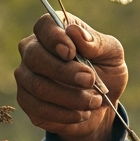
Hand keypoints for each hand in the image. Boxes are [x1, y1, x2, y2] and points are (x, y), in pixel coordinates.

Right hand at [15, 14, 127, 140]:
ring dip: (69, 96)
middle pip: (34, 56)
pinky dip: (64, 114)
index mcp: (54, 31)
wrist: (101, 105)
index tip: (71, 53)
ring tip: (94, 101)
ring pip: (37, 85)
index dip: (54, 38)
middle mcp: (33, 50)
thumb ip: (97, 42)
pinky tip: (81, 114)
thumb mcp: (112, 54)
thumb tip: (75, 33)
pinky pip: (38, 108)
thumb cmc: (105, 71)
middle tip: (89, 80)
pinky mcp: (27, 101)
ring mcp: (26, 76)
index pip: (44, 26)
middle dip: (63, 71)